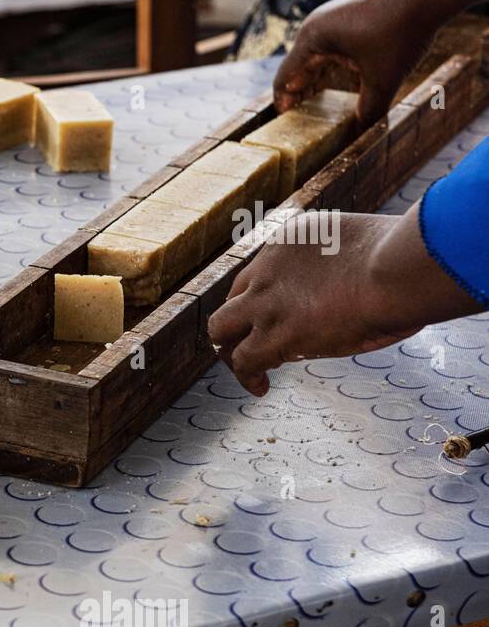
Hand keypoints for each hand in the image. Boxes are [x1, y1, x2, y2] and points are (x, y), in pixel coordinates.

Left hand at [208, 212, 420, 395]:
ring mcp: (265, 300)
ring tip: (248, 369)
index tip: (278, 317)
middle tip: (250, 343)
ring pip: (222, 327)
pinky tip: (260, 387)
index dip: (266, 299)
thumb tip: (362, 288)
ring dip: (232, 350)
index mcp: (291, 239)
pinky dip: (247, 377)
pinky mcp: (272, 333)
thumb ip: (349, 266)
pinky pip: (243, 360)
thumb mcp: (366, 248)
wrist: (397, 269)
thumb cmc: (404, 262)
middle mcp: (268, 266)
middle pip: (234, 297)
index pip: (262, 272)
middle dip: (239, 322)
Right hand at [273, 0, 432, 124]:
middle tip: (304, 121)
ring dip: (316, 81)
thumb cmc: (401, 30)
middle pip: (297, 68)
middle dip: (299, 95)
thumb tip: (361, 135)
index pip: (283, 79)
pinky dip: (331, 66)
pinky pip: (330, 46)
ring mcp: (331, 17)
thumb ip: (369, 110)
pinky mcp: (348, 13)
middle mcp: (315, 26)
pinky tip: (343, 82)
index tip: (288, 125)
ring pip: (314, 57)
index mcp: (312, 39)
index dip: (284, 104)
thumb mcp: (383, 79)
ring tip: (321, 106)